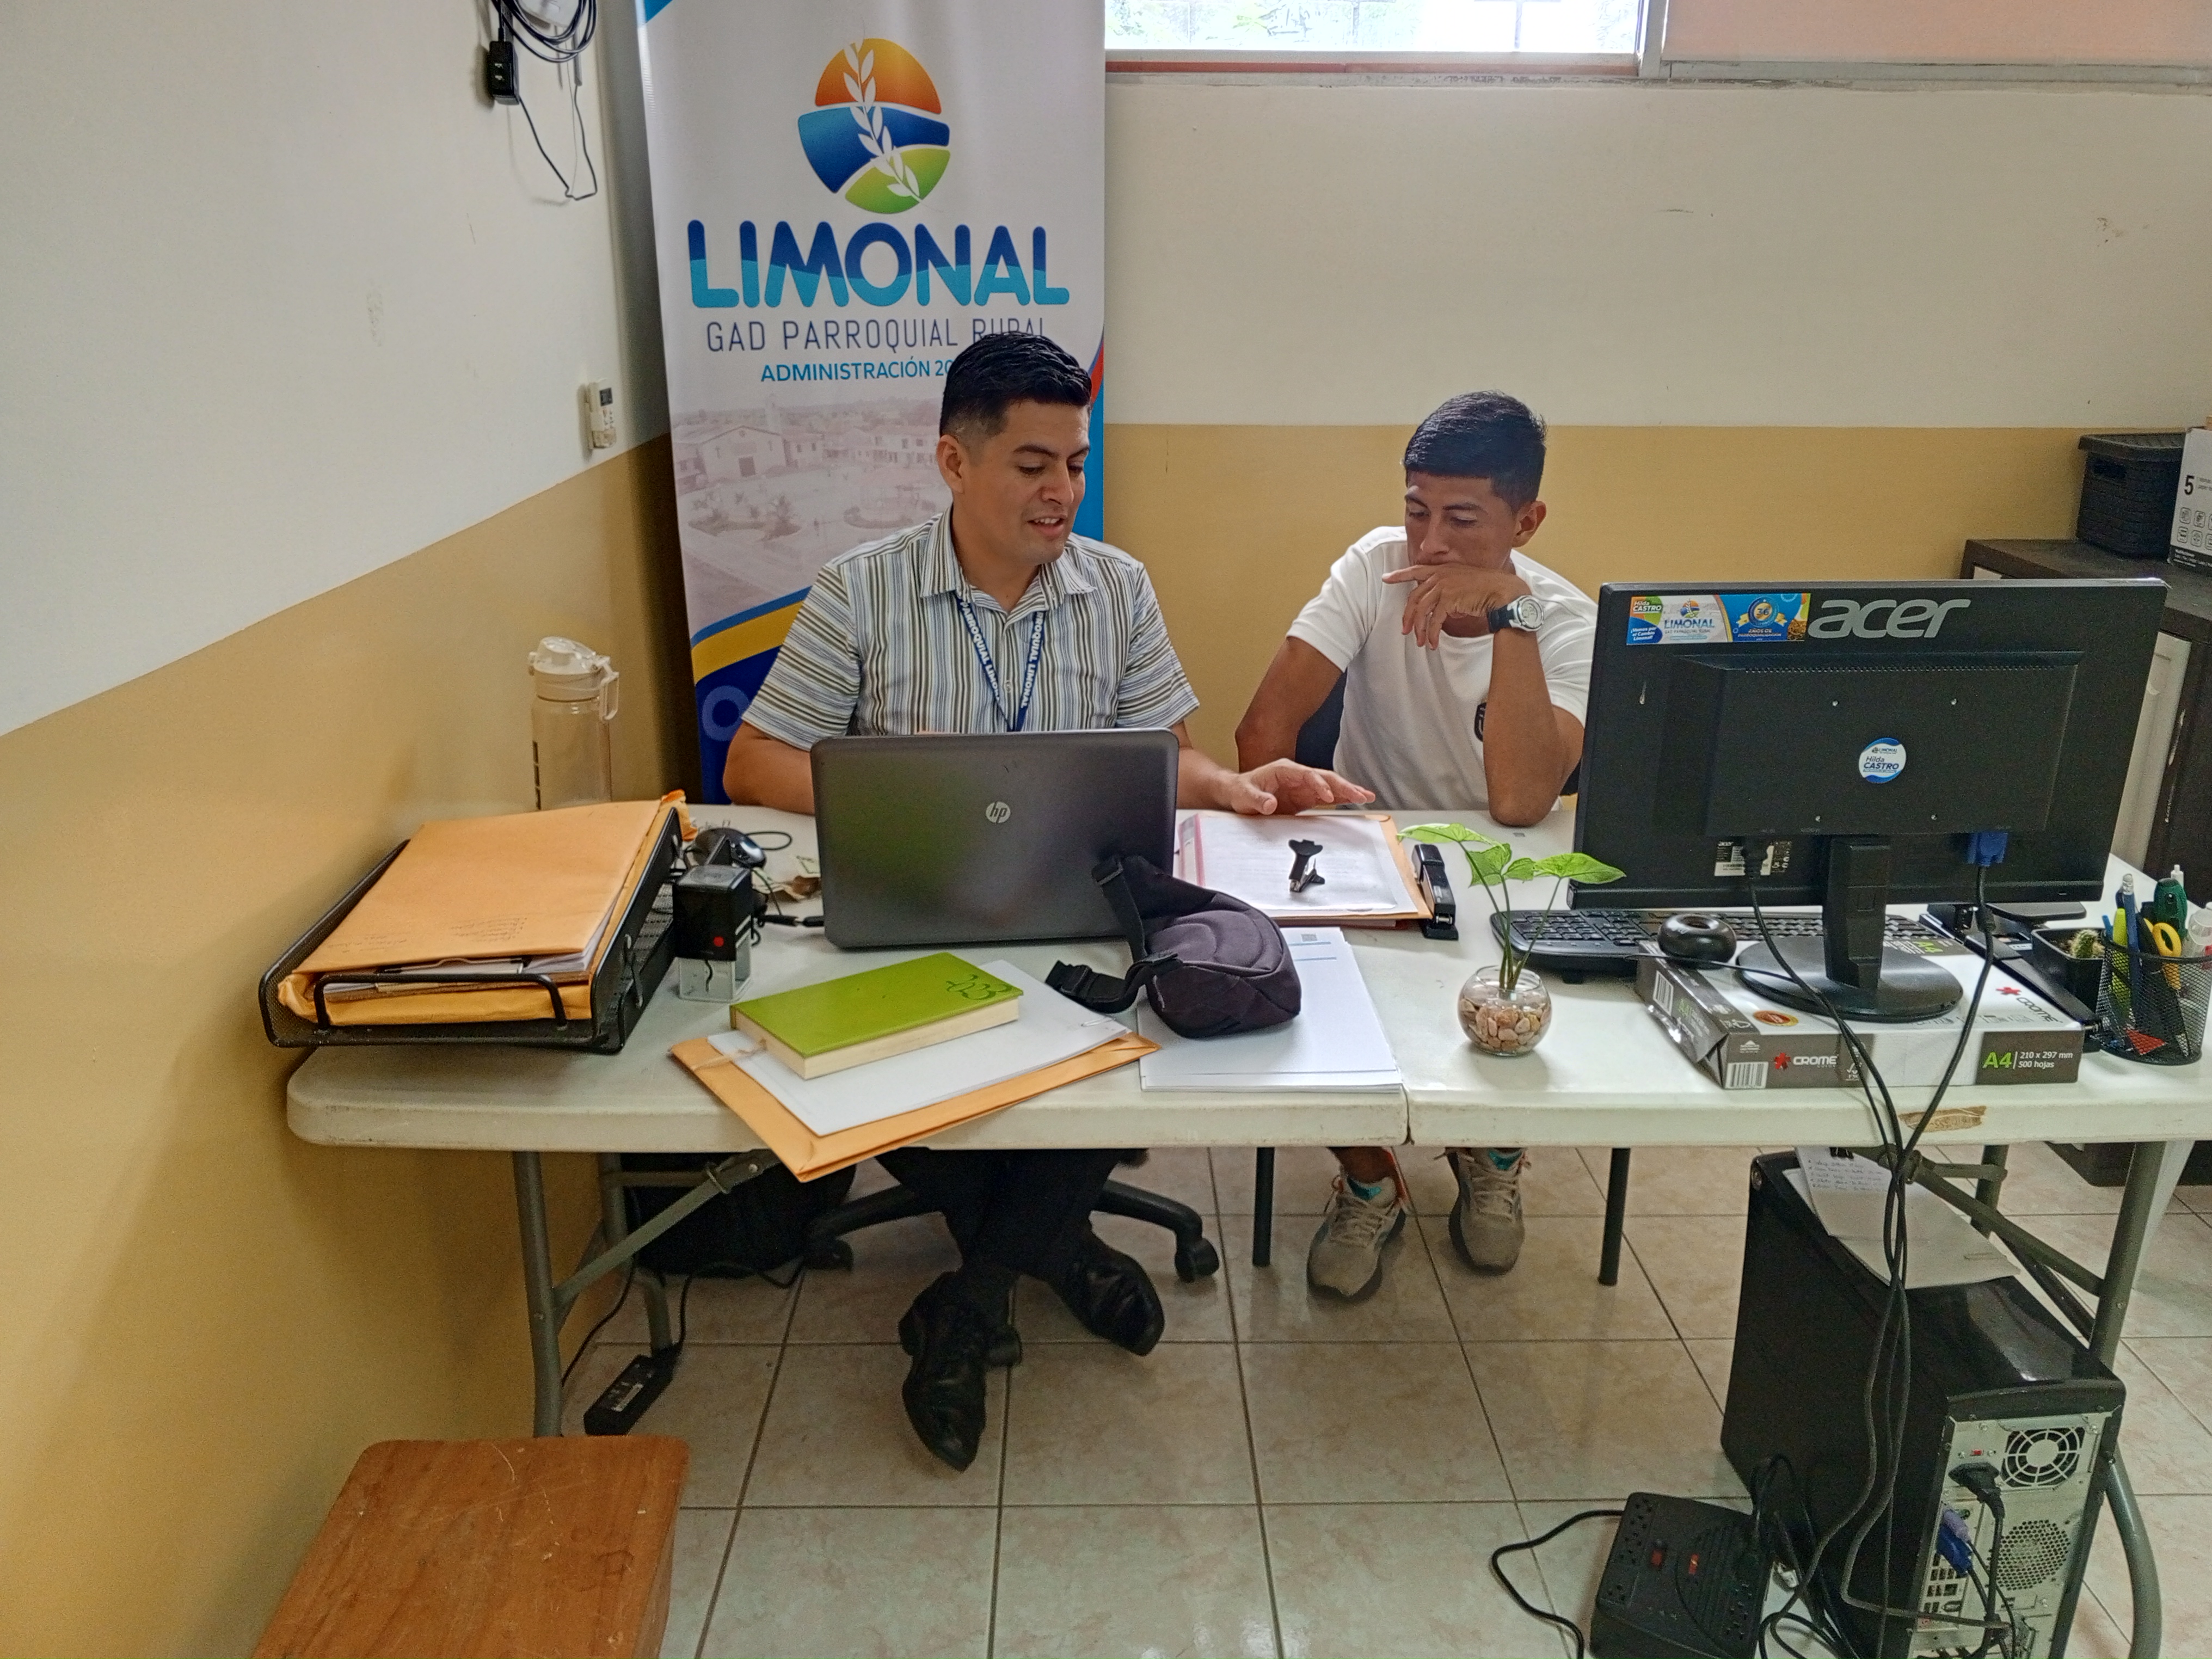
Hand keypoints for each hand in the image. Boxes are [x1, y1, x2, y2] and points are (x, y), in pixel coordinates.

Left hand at [1218, 759, 1376, 816]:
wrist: (1236, 794)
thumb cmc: (1239, 792)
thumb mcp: (1243, 795)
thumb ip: (1257, 799)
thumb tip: (1270, 805)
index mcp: (1284, 770)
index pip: (1307, 775)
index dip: (1319, 785)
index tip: (1329, 797)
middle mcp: (1297, 775)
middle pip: (1325, 777)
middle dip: (1344, 786)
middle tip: (1361, 795)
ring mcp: (1303, 786)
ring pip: (1331, 786)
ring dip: (1348, 791)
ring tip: (1367, 797)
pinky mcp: (1305, 798)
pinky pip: (1327, 797)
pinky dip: (1342, 799)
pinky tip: (1356, 801)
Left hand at [1381, 562, 1530, 648]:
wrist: (1503, 591)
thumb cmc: (1487, 589)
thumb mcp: (1463, 584)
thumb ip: (1448, 591)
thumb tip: (1439, 609)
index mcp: (1443, 570)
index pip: (1416, 570)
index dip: (1400, 575)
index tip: (1386, 578)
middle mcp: (1440, 575)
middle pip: (1414, 597)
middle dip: (1408, 616)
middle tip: (1405, 631)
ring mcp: (1444, 586)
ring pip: (1421, 610)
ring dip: (1419, 629)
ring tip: (1420, 642)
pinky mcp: (1449, 598)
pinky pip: (1434, 619)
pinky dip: (1431, 633)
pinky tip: (1432, 643)